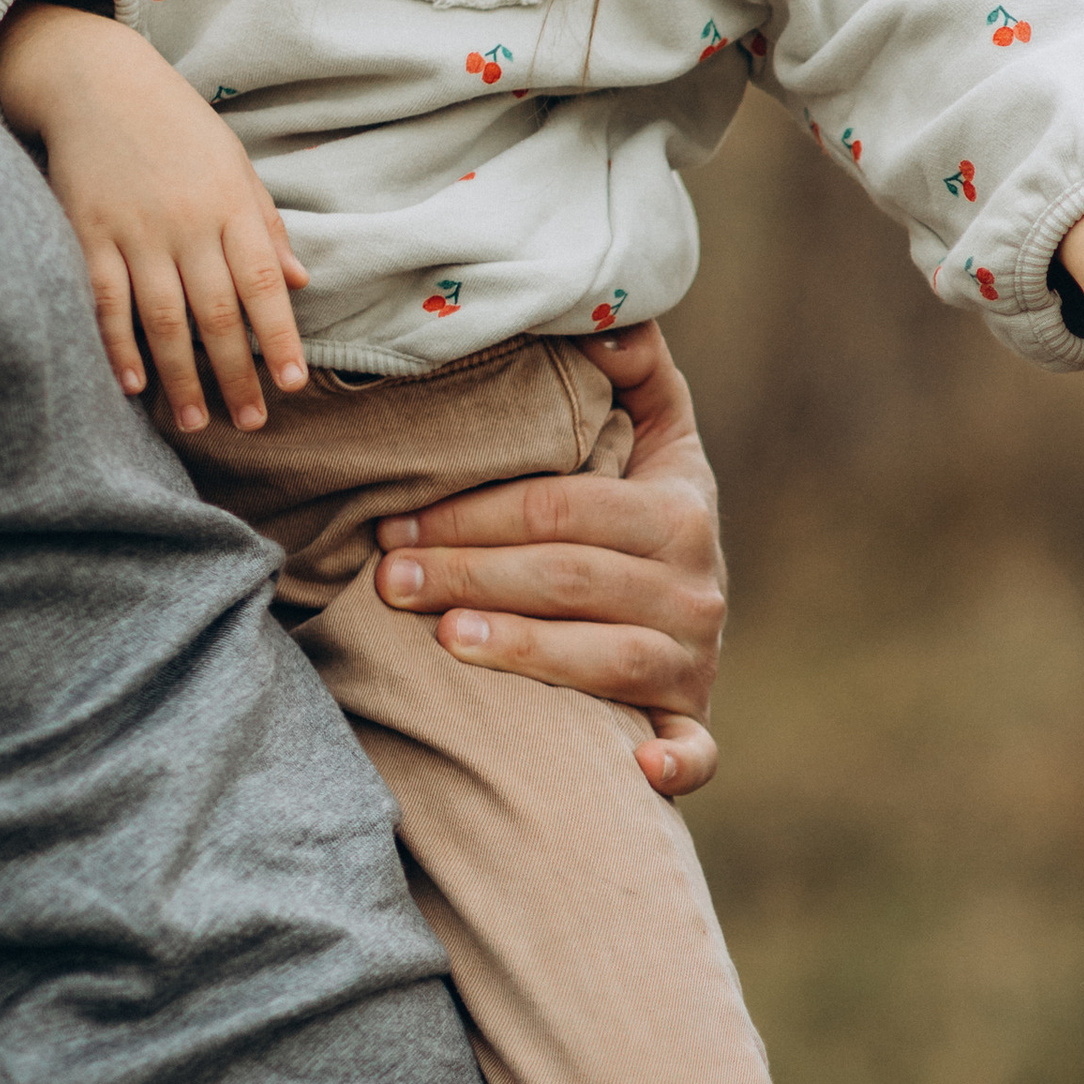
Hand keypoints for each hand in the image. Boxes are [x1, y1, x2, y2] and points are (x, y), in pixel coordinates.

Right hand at [0, 0, 307, 430]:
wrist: (98, 80)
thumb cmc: (177, 127)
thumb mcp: (235, 165)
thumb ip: (266, 226)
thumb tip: (302, 283)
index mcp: (231, 207)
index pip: (264, 284)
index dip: (278, 338)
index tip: (291, 385)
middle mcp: (186, 223)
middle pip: (216, 312)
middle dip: (235, 374)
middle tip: (249, 422)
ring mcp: (134, 229)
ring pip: (162, 317)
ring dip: (181, 376)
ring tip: (196, 421)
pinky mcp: (86, 231)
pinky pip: (105, 299)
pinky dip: (119, 346)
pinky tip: (134, 386)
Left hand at [373, 322, 725, 790]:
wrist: (692, 625)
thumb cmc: (643, 522)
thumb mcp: (656, 439)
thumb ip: (635, 373)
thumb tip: (603, 316)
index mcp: (680, 510)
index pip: (564, 507)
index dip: (476, 511)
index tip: (395, 516)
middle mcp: (695, 587)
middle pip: (569, 577)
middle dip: (470, 573)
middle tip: (388, 575)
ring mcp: (693, 663)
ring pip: (607, 659)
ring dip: (525, 651)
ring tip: (442, 640)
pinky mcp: (688, 726)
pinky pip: (693, 752)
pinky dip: (674, 762)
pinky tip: (636, 767)